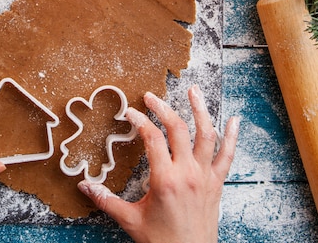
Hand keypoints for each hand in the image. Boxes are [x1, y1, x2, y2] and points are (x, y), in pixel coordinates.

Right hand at [78, 85, 238, 242]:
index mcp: (165, 180)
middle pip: (178, 129)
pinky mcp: (217, 183)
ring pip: (207, 135)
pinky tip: (234, 120)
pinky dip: (232, 136)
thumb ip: (107, 201)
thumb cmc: (161, 242)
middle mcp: (188, 173)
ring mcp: (205, 177)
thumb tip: (84, 187)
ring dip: (201, 110)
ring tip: (194, 90)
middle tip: (151, 96)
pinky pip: (227, 156)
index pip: (152, 138)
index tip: (130, 113)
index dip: (140, 121)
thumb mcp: (130, 220)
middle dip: (163, 108)